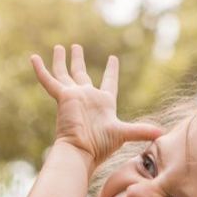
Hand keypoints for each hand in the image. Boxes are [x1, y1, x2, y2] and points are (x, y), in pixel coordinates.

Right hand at [30, 44, 161, 163]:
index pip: (108, 82)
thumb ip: (141, 130)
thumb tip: (163, 133)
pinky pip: (49, 81)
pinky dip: (41, 70)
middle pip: (81, 74)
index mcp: (103, 103)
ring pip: (65, 73)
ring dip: (61, 60)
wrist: (81, 150)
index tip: (112, 58)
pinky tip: (33, 57)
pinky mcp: (62, 97)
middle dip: (78, 60)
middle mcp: (87, 97)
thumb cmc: (101, 145)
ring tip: (58, 47)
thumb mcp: (123, 133)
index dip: (110, 70)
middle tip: (76, 46)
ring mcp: (73, 96)